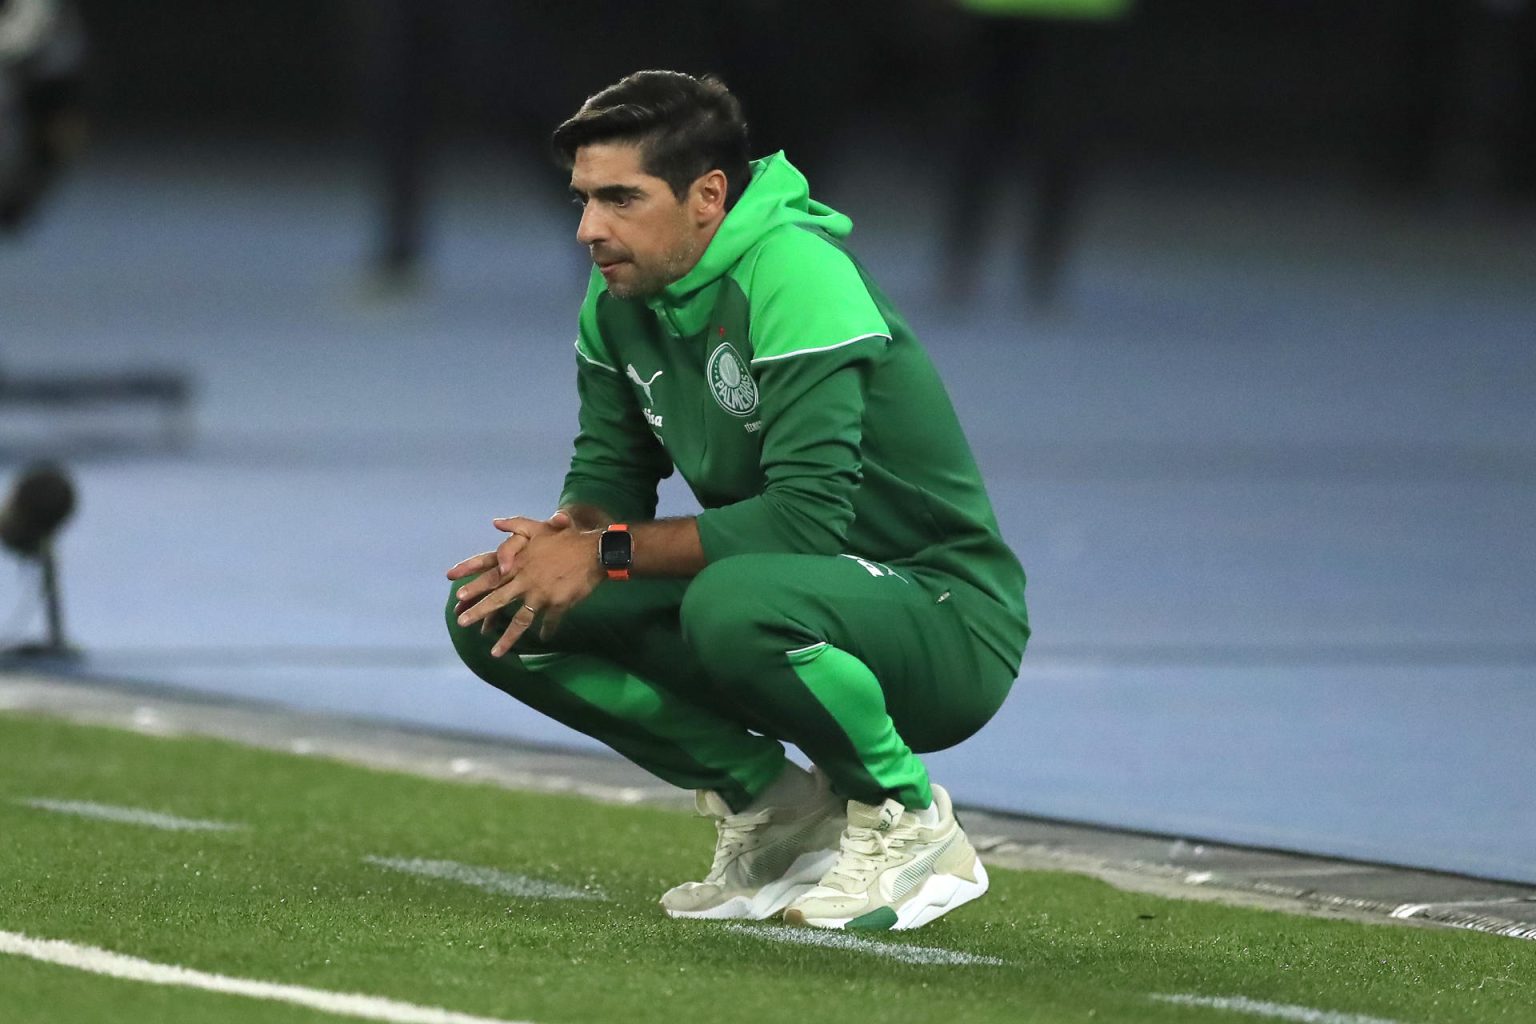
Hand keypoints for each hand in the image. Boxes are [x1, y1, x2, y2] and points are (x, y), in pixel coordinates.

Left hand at [453, 523, 604, 655]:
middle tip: (461, 622)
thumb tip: (495, 522)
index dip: (474, 584)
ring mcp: (541, 595)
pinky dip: (546, 631)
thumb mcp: (540, 527)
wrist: (595, 551)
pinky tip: (544, 639)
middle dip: (479, 612)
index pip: (491, 574)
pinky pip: (549, 622)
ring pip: (521, 620)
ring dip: (507, 637)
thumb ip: (516, 525)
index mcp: (520, 562)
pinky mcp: (558, 604)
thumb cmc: (567, 538)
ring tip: (495, 652)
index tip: (457, 595)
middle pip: (498, 599)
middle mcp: (526, 580)